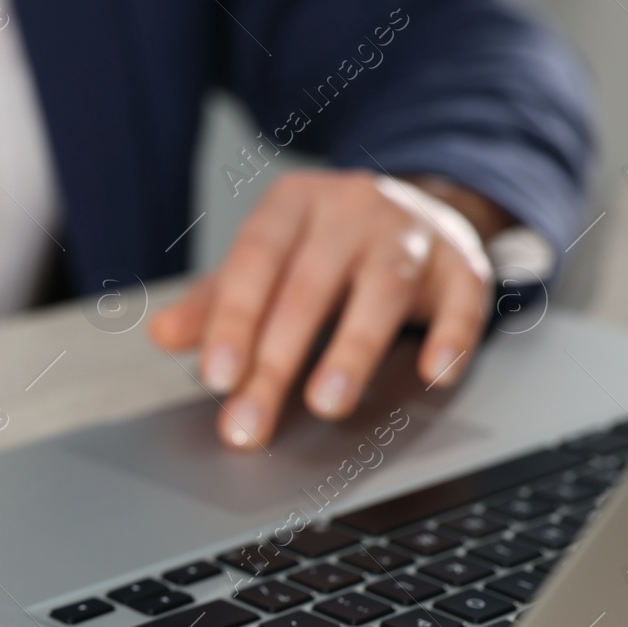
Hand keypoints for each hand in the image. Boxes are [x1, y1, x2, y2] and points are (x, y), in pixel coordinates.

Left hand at [149, 170, 508, 448]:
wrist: (416, 207)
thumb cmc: (324, 247)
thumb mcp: (266, 263)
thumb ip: (215, 302)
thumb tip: (162, 336)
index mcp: (294, 204)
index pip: (256, 262)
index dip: (233, 321)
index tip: (216, 379)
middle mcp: (354, 209)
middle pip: (311, 289)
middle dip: (277, 362)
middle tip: (252, 422)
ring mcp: (413, 233)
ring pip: (384, 289)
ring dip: (354, 350)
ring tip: (327, 404)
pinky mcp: (465, 261)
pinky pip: (464, 298)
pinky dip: (452, 335)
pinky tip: (434, 373)